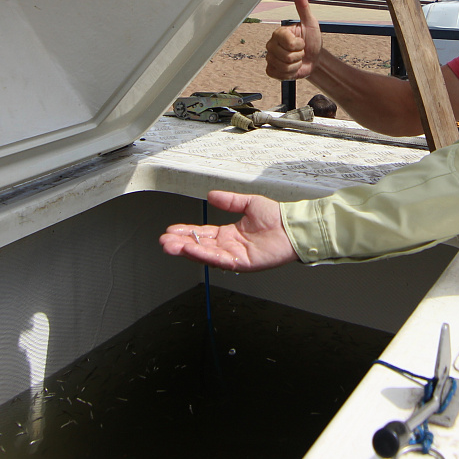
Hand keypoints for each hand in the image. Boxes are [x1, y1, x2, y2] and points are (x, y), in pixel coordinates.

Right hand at [159, 190, 298, 271]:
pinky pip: (220, 260)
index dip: (187, 233)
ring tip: (171, 246)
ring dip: (187, 250)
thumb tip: (212, 195)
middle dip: (181, 244)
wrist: (294, 227)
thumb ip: (230, 201)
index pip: (203, 234)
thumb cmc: (278, 218)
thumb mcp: (249, 204)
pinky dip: (204, 255)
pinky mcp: (243, 263)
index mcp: (230, 234)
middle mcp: (230, 246)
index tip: (172, 231)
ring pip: (206, 255)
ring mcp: (235, 256)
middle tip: (164, 242)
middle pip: (200, 246)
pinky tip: (191, 250)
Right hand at [265, 0, 321, 79]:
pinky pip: (278, 74)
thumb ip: (303, 6)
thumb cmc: (312, 40)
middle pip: (285, 57)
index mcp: (279, 33)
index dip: (299, 45)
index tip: (302, 42)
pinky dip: (289, 74)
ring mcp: (270, 58)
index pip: (288, 43)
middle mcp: (271, 44)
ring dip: (295, 66)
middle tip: (300, 51)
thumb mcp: (310, 23)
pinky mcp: (271, 70)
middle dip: (298, 56)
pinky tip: (291, 68)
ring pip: (283, 67)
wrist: (314, 59)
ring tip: (297, 60)